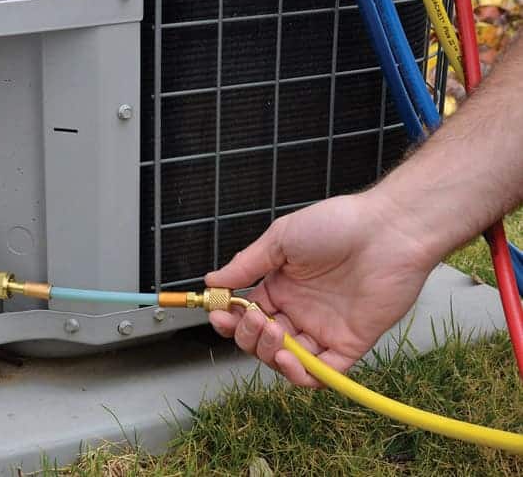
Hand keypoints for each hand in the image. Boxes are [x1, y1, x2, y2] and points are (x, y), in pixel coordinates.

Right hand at [206, 193, 436, 387]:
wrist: (388, 231)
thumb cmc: (338, 225)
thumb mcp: (281, 238)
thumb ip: (247, 264)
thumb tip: (212, 281)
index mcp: (281, 287)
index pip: (247, 314)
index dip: (230, 319)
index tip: (218, 312)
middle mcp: (299, 311)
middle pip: (261, 341)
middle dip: (248, 335)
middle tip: (254, 318)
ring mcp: (323, 329)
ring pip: (286, 360)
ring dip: (270, 354)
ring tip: (274, 332)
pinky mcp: (348, 344)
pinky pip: (322, 373)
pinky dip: (301, 375)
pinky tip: (289, 359)